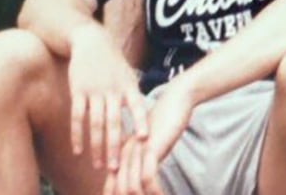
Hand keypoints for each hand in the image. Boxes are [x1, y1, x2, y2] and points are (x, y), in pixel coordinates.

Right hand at [67, 25, 148, 175]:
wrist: (92, 41)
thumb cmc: (113, 63)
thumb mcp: (128, 75)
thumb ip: (133, 97)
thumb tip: (144, 119)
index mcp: (128, 86)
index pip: (138, 106)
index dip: (141, 122)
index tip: (144, 139)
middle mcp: (113, 89)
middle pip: (114, 122)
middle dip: (115, 147)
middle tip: (116, 168)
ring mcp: (95, 91)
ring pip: (96, 123)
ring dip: (97, 146)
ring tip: (98, 165)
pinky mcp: (78, 91)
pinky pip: (78, 116)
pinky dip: (78, 135)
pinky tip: (79, 151)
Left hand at [106, 79, 192, 194]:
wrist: (174, 100)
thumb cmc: (163, 125)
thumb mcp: (148, 148)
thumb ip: (140, 165)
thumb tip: (139, 185)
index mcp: (120, 156)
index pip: (111, 188)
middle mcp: (124, 156)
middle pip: (119, 190)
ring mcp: (135, 152)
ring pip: (130, 188)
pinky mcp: (150, 148)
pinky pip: (148, 178)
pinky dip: (155, 192)